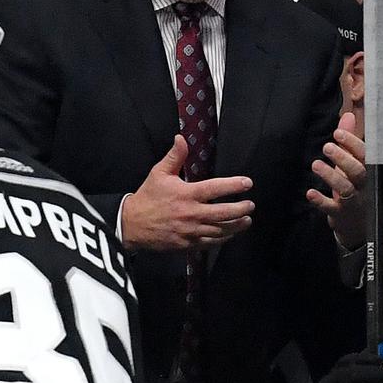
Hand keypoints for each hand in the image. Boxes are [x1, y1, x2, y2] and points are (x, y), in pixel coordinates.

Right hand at [121, 135, 253, 251]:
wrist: (132, 225)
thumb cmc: (147, 197)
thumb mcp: (158, 173)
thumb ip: (174, 156)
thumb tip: (181, 138)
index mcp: (187, 194)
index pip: (216, 188)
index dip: (234, 185)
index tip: (248, 183)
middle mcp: (191, 213)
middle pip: (224, 213)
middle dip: (241, 209)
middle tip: (250, 205)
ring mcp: (191, 231)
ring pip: (220, 230)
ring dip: (237, 226)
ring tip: (247, 220)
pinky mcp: (188, 244)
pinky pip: (211, 243)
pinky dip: (223, 239)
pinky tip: (231, 234)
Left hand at [307, 112, 365, 248]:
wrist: (357, 226)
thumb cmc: (354, 188)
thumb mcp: (352, 164)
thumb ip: (349, 140)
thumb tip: (349, 115)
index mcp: (367, 171)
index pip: (366, 155)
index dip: (353, 143)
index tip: (337, 133)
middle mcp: (363, 186)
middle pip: (358, 171)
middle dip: (343, 158)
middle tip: (327, 147)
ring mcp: (353, 201)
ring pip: (346, 188)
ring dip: (331, 176)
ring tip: (316, 164)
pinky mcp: (340, 215)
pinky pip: (331, 208)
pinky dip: (321, 201)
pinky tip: (310, 193)